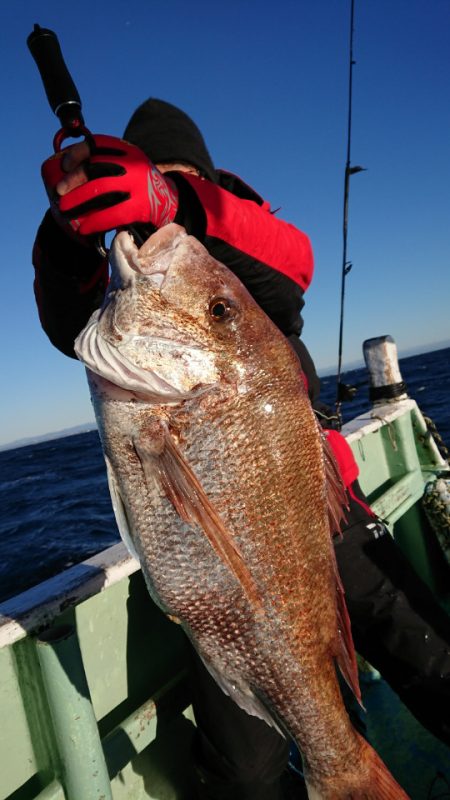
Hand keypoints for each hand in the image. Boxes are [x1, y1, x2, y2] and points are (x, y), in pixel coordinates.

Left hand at [41, 134, 178, 235]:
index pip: (98, 144)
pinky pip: (112, 214)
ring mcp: (139, 185)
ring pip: (101, 190)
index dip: (78, 153)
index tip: (64, 165)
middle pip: (96, 167)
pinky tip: (84, 229)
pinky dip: (94, 222)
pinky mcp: (141, 206)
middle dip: (73, 180)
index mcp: (129, 150)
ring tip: (65, 210)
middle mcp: (134, 164)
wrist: (170, 204)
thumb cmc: (140, 188)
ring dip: (78, 201)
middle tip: (59, 192)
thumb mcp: (128, 168)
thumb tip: (69, 172)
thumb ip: (108, 165)